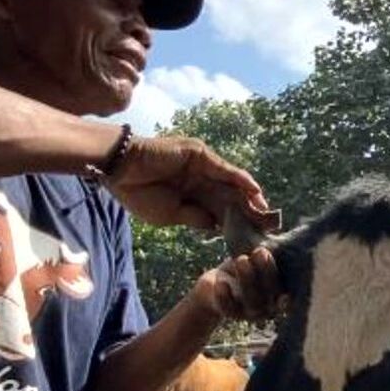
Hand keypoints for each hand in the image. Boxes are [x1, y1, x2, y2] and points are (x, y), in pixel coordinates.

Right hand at [107, 135, 275, 230]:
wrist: (120, 170)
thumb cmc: (139, 194)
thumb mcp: (171, 215)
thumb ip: (196, 218)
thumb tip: (218, 226)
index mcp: (192, 195)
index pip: (220, 209)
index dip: (237, 221)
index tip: (253, 236)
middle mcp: (200, 179)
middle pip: (231, 196)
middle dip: (250, 210)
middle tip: (269, 225)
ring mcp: (201, 165)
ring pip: (232, 184)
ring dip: (250, 198)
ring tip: (267, 213)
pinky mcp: (200, 155)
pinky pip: (225, 169)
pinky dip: (241, 180)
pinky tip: (256, 193)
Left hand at [190, 247, 285, 322]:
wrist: (217, 283)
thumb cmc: (244, 264)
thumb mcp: (257, 253)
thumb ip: (269, 242)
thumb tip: (276, 218)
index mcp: (282, 288)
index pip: (291, 284)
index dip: (290, 274)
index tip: (284, 258)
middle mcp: (271, 304)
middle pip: (272, 291)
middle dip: (266, 270)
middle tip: (260, 251)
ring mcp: (252, 312)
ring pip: (253, 300)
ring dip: (248, 279)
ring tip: (241, 259)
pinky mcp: (232, 314)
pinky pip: (230, 308)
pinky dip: (225, 296)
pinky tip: (220, 282)